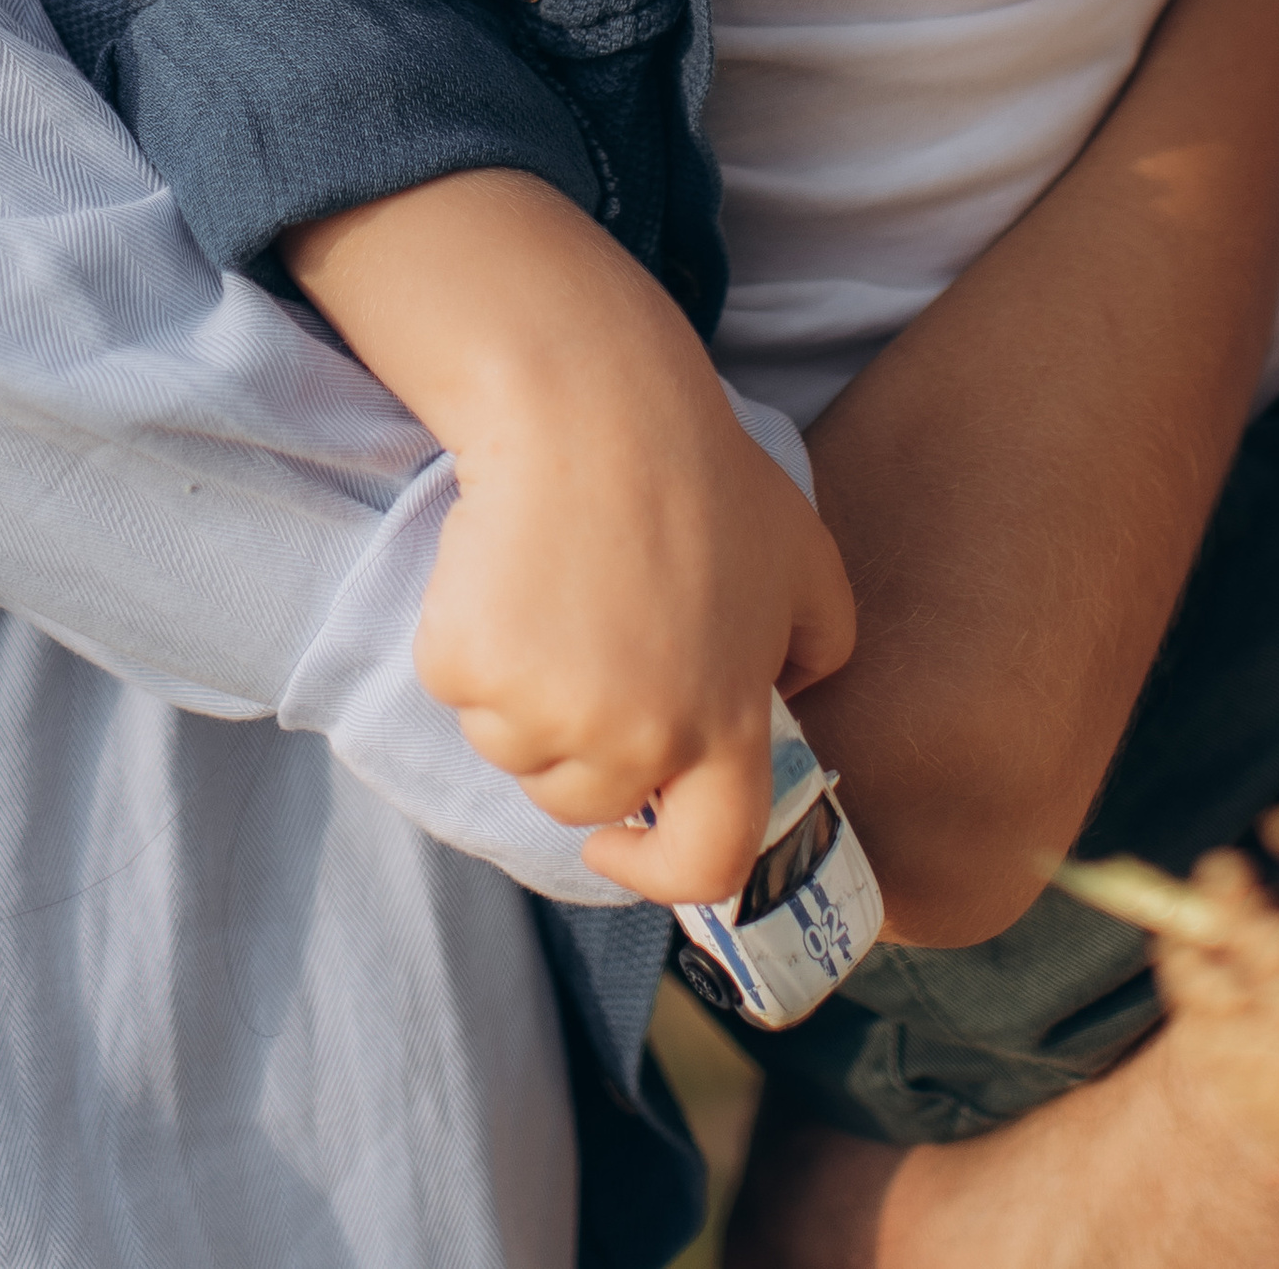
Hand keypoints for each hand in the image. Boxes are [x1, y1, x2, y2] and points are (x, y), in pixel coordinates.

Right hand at [419, 364, 852, 902]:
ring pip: (512, 748)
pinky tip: (506, 571)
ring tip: (553, 591)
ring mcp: (549, 710)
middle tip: (588, 639)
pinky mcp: (471, 670)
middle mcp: (640, 738)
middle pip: (583, 800)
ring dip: (521, 692)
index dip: (662, 872)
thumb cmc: (698, 471)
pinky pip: (459, 689)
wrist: (593, 405)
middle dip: (576, 744)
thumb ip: (820, 645)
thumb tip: (788, 701)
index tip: (625, 840)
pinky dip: (469, 641)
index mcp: (726, 722)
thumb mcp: (803, 557)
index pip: (711, 863)